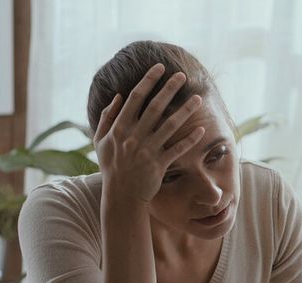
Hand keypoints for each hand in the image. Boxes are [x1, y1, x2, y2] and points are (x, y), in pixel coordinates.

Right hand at [93, 63, 204, 203]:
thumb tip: (118, 96)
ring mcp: (147, 150)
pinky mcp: (159, 164)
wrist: (121, 195)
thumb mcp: (100, 140)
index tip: (160, 68)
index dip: (148, 81)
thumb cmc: (110, 166)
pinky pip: (178, 149)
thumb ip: (106, 117)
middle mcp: (134, 136)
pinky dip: (190, 140)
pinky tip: (201, 129)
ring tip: (198, 98)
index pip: (135, 98)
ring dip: (185, 111)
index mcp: (119, 127)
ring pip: (170, 125)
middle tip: (182, 75)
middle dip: (169, 88)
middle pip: (155, 107)